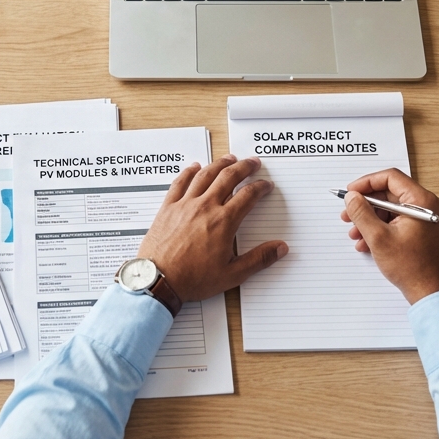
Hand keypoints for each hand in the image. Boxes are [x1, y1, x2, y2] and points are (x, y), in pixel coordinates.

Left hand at [136, 155, 288, 302]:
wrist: (158, 280)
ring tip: (230, 158)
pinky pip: (180, 182)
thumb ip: (259, 259)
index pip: (248, 196)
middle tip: (253, 162)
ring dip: (220, 164)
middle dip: (244, 167)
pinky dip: (189, 172)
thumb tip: (280, 248)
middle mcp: (206, 207)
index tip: (266, 185)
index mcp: (224, 222)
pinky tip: (194, 167)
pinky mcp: (168, 207)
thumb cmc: (193, 279)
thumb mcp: (232, 274)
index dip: (260, 187)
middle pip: (228, 177)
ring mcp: (185, 205)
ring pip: (205, 175)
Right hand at [340, 168, 438, 304]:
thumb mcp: (378, 237)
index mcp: (423, 201)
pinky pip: (399, 221)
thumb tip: (352, 197)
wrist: (431, 293)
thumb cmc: (412, 268)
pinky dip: (382, 228)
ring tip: (355, 234)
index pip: (391, 178)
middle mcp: (430, 205)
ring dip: (371, 219)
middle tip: (348, 214)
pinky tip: (367, 242)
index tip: (351, 192)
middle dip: (366, 205)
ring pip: (392, 209)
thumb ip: (361, 212)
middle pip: (390, 194)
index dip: (366, 183)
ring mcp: (428, 218)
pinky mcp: (425, 230)